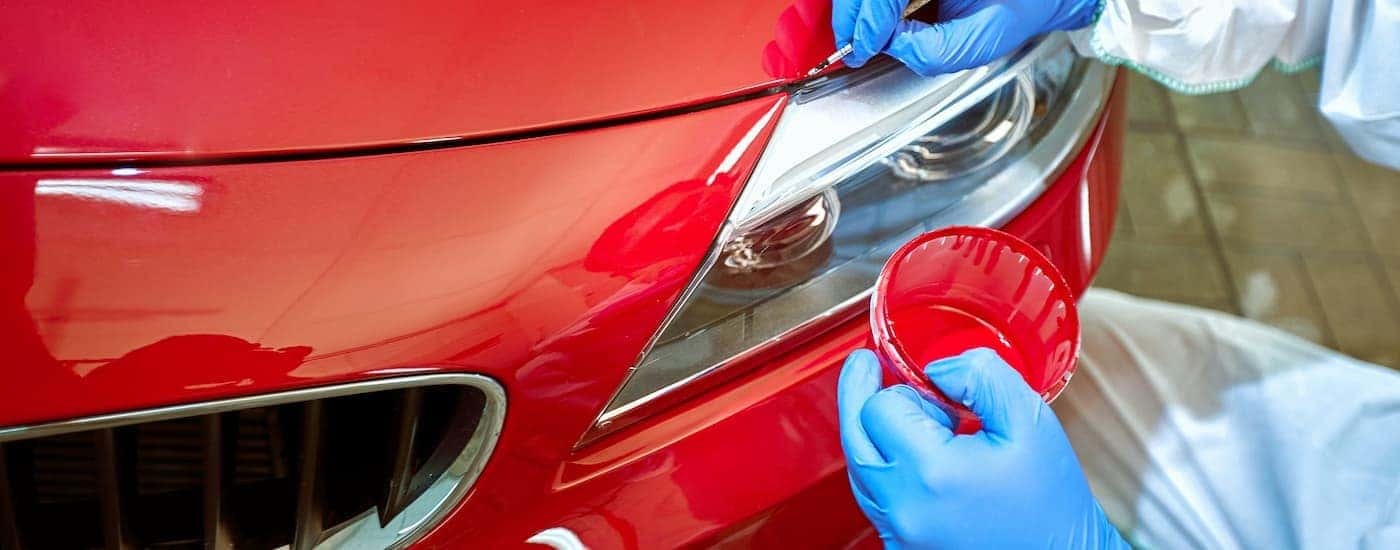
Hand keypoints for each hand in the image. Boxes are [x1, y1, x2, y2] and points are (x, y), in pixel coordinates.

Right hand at [831, 0, 1096, 73]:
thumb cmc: (1030, 0)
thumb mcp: (989, 35)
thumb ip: (938, 50)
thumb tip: (896, 48)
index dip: (867, 21)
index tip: (860, 49)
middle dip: (853, 12)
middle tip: (852, 45)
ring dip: (858, 3)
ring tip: (859, 32)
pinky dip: (873, 1)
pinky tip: (874, 18)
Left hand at [837, 348, 1125, 548]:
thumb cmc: (1051, 503)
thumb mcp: (1031, 420)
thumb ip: (981, 376)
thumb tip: (936, 369)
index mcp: (932, 472)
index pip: (878, 408)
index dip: (903, 388)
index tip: (930, 389)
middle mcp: (904, 508)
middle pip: (854, 436)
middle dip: (863, 399)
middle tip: (866, 367)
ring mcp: (898, 534)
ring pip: (859, 468)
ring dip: (875, 436)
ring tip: (914, 419)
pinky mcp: (900, 548)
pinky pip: (875, 499)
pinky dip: (885, 470)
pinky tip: (915, 456)